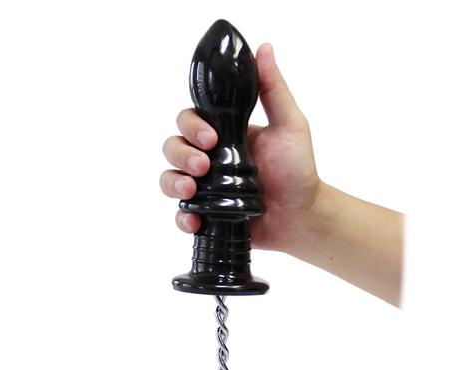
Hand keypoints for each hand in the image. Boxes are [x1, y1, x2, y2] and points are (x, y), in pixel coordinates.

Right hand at [160, 43, 321, 255]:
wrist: (301, 217)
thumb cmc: (298, 172)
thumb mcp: (290, 127)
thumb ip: (273, 90)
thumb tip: (263, 49)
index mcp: (226, 134)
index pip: (192, 120)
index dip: (192, 127)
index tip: (211, 138)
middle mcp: (211, 158)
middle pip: (173, 147)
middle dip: (182, 155)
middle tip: (204, 166)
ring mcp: (207, 186)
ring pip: (169, 178)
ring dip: (174, 182)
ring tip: (192, 191)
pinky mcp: (207, 212)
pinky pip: (181, 213)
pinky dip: (181, 216)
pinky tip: (194, 218)